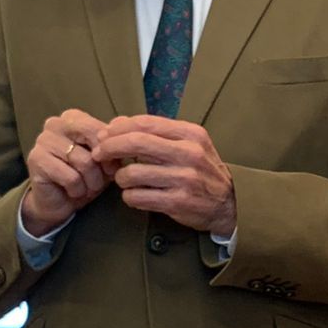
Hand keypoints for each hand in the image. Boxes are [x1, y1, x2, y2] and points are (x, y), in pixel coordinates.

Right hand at [20, 109, 113, 233]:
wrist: (59, 202)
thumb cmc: (84, 178)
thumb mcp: (105, 160)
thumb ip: (113, 143)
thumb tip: (124, 130)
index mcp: (72, 117)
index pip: (101, 128)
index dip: (112, 151)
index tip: (112, 168)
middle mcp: (55, 123)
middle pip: (93, 140)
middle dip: (102, 165)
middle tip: (101, 180)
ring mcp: (43, 140)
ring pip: (84, 161)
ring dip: (91, 182)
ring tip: (86, 187)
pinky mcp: (36, 160)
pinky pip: (71, 177)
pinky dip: (78, 190)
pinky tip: (72, 192)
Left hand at [95, 117, 236, 236]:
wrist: (228, 204)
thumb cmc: (202, 170)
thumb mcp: (188, 144)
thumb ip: (156, 133)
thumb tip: (117, 123)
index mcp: (190, 134)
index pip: (145, 123)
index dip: (118, 128)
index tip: (104, 135)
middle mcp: (189, 153)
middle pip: (136, 143)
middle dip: (110, 147)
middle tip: (100, 154)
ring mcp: (184, 179)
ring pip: (132, 173)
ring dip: (120, 178)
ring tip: (126, 180)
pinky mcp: (178, 202)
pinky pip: (137, 197)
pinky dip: (129, 196)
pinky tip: (135, 195)